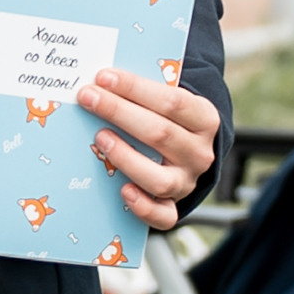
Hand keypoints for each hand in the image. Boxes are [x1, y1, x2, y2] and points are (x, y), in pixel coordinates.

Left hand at [78, 67, 218, 230]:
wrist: (185, 154)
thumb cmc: (165, 120)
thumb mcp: (165, 102)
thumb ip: (142, 93)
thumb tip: (100, 80)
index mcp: (204, 119)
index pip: (172, 101)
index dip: (135, 88)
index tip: (104, 77)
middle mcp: (200, 153)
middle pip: (160, 133)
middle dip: (119, 112)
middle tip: (88, 98)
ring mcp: (187, 182)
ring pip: (159, 178)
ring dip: (126, 156)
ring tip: (99, 137)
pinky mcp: (173, 206)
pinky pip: (162, 216)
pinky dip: (143, 206)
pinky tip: (122, 190)